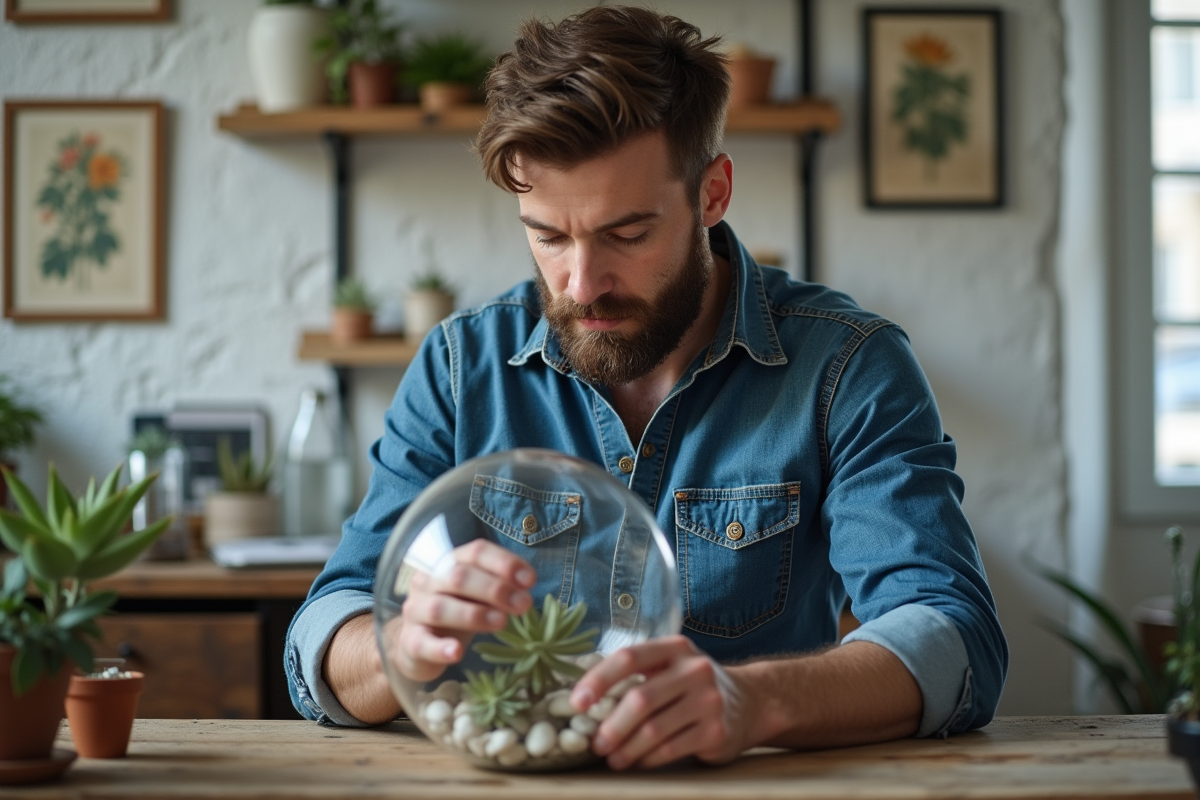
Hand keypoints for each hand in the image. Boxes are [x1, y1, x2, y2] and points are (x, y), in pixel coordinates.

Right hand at [391, 539, 534, 681]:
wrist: (418, 644)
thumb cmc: (456, 612)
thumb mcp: (477, 595)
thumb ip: (498, 586)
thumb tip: (525, 587)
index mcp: (447, 563)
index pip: (475, 552)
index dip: (503, 563)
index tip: (529, 580)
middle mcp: (427, 581)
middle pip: (458, 576)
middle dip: (495, 589)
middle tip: (523, 604)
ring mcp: (415, 610)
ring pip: (440, 608)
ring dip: (473, 614)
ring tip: (501, 622)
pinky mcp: (410, 641)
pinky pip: (422, 643)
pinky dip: (440, 648)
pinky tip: (457, 652)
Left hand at [568, 635, 753, 769]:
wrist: (751, 702)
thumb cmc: (693, 685)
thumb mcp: (672, 665)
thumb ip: (637, 674)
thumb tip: (585, 697)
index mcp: (675, 647)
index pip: (629, 658)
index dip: (598, 680)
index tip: (577, 703)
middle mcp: (695, 669)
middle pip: (640, 699)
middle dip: (611, 726)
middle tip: (596, 743)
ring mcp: (709, 700)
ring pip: (654, 729)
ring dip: (626, 748)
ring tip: (612, 758)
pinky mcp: (716, 731)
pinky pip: (671, 749)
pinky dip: (648, 759)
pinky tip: (638, 762)